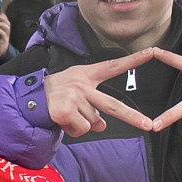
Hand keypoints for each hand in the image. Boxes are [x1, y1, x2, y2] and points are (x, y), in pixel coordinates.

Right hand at [40, 49, 160, 135]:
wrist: (30, 98)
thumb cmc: (56, 94)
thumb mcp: (76, 94)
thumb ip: (93, 107)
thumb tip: (102, 125)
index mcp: (87, 76)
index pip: (114, 66)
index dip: (133, 60)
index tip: (151, 52)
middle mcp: (83, 85)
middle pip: (112, 104)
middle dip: (132, 116)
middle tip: (148, 125)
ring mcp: (74, 98)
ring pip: (92, 123)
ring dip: (81, 124)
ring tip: (67, 114)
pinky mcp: (65, 111)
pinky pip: (80, 129)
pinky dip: (73, 129)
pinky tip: (62, 120)